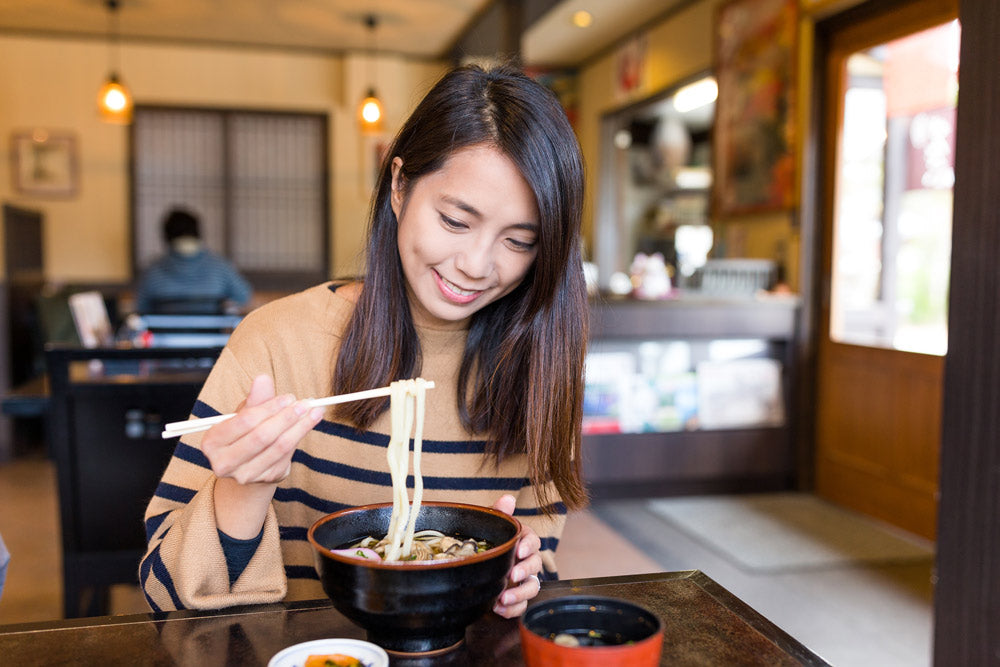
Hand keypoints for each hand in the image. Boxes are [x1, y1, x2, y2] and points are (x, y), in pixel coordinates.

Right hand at [202, 374, 322, 485]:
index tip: (288, 397)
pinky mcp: (266, 478)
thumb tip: (263, 379)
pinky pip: (287, 455)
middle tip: (305, 404)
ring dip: (300, 427)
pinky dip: (299, 437)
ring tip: (314, 411)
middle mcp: (224, 463)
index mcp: (212, 441)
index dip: (269, 408)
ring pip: (279, 447)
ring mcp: (245, 475)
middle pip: (262, 437)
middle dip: (286, 418)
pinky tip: (308, 424)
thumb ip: (255, 398)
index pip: (244, 422)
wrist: (248, 463)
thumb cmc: (245, 432)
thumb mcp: (245, 413)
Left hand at [491, 494, 542, 617]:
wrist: (469, 566)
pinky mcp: (516, 598)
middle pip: (536, 564)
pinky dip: (512, 610)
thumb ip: (499, 513)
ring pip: (532, 588)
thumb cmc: (484, 542)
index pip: (533, 540)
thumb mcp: (488, 527)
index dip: (529, 545)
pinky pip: (521, 607)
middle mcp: (525, 561)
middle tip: (512, 573)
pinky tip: (498, 609)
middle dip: (525, 570)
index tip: (520, 550)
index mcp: (520, 541)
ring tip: (504, 598)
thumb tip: (508, 498)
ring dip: (520, 593)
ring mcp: (522, 581)